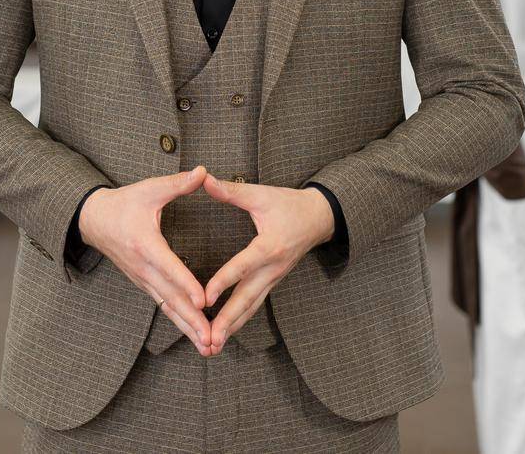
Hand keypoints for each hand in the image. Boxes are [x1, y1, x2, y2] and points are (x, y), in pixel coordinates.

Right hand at [78, 165, 213, 354]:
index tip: (203, 301)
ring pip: (168, 308)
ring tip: (208, 347)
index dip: (186, 284)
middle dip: (192, 320)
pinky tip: (195, 335)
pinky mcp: (144, 284)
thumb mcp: (149, 189)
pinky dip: (179, 321)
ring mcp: (142, 279)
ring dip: (187, 328)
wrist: (93, 220)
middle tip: (211, 339)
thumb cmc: (124, 203)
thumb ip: (178, 183)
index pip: (169, 267)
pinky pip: (164, 306)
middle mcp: (143, 268)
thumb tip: (203, 171)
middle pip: (170, 298)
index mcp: (145, 244)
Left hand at [201, 174, 335, 353]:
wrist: (320, 218)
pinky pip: (255, 305)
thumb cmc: (289, 204)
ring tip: (212, 346)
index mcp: (269, 246)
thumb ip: (232, 191)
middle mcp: (273, 268)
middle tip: (208, 339)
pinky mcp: (272, 282)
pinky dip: (239, 320)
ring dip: (232, 327)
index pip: (243, 266)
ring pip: (251, 308)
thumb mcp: (262, 194)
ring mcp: (274, 278)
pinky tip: (225, 333)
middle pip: (248, 299)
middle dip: (227, 320)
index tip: (204, 298)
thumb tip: (203, 179)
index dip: (223, 282)